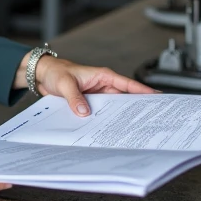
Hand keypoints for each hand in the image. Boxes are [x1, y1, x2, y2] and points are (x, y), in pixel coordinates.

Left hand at [21, 53, 155, 116]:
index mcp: (103, 76)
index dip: (142, 90)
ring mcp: (97, 95)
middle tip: (147, 119)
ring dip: (118, 116)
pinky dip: (104, 119)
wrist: (43, 75)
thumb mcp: (65, 83)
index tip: (157, 97)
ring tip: (130, 129)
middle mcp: (103, 85)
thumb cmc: (56, 72)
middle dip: (135, 107)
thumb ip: (75, 98)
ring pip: (113, 107)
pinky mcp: (90, 102)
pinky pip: (101, 112)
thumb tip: (85, 112)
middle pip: (124, 98)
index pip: (127, 84)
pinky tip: (107, 129)